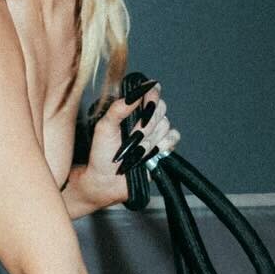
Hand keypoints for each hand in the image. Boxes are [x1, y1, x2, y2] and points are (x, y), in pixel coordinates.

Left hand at [74, 84, 180, 213]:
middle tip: (133, 136)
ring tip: (135, 151)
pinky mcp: (163, 148)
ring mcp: (156, 133)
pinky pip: (173, 138)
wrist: (107, 181)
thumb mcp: (104, 127)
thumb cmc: (101, 154)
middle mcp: (146, 119)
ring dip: (150, 139)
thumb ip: (118, 108)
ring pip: (166, 125)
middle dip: (146, 124)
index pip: (151, 92)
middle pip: (161, 108)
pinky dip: (162, 145)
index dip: (152, 95)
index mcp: (132, 110)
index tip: (146, 101)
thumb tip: (136, 93)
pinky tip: (149, 153)